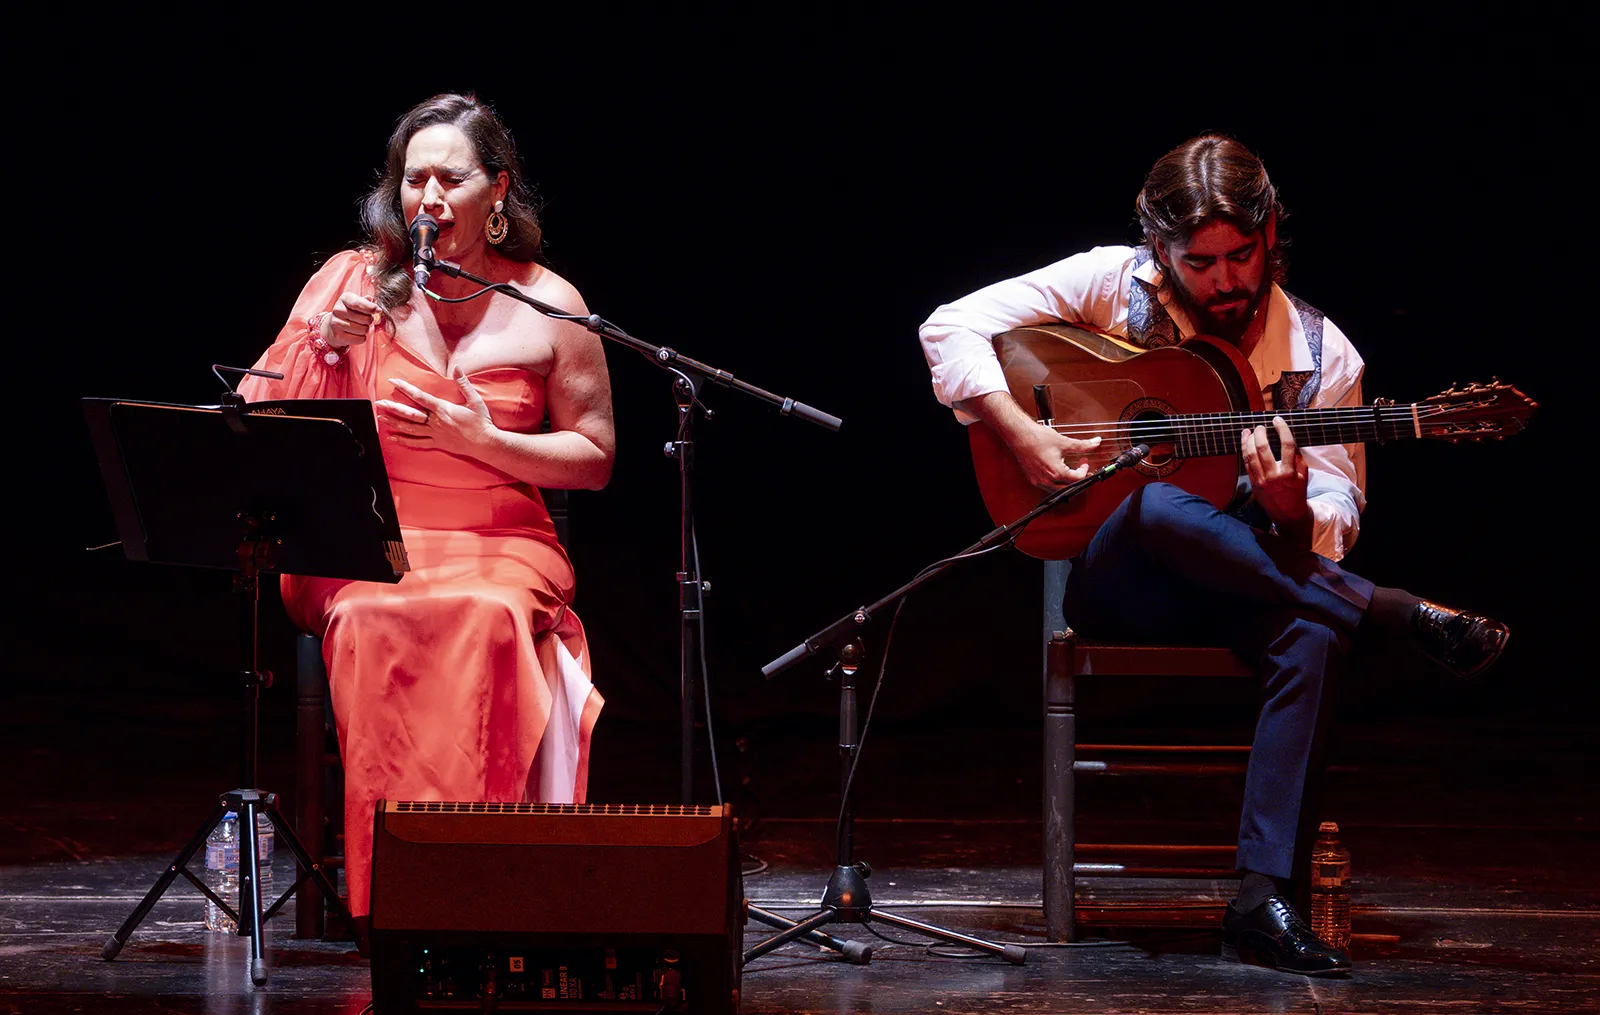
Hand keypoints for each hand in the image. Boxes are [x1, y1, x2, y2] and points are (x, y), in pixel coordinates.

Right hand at [325, 292, 381, 348]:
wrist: (334, 325)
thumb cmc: (350, 312)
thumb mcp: (357, 302)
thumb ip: (367, 303)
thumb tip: (377, 308)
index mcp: (344, 299)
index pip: (358, 303)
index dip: (370, 307)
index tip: (378, 310)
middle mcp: (338, 310)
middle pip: (365, 319)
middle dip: (369, 320)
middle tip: (365, 320)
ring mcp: (336, 323)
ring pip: (364, 330)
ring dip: (365, 329)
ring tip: (359, 326)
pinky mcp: (338, 336)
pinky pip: (360, 339)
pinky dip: (362, 338)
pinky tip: (355, 334)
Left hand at [376, 367, 496, 456]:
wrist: (485, 443)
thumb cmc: (481, 421)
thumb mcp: (474, 400)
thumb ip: (463, 383)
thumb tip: (457, 367)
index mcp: (443, 409)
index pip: (420, 396)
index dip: (405, 388)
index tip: (394, 381)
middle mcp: (436, 422)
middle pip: (410, 414)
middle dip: (393, 407)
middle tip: (379, 403)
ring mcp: (435, 434)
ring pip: (410, 429)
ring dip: (395, 423)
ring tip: (382, 418)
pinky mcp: (437, 444)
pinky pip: (418, 443)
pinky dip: (405, 441)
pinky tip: (394, 439)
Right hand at [1015, 424, 1101, 490]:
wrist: (1020, 435)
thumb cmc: (1037, 438)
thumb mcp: (1064, 441)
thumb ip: (1082, 445)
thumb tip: (1095, 443)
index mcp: (1056, 472)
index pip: (1077, 479)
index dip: (1085, 470)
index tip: (1084, 462)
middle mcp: (1047, 480)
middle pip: (1069, 488)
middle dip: (1078, 479)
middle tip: (1081, 469)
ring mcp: (1039, 481)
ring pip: (1058, 490)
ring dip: (1066, 482)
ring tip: (1069, 470)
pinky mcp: (1033, 479)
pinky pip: (1048, 487)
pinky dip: (1056, 482)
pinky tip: (1057, 471)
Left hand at [1242, 415, 1310, 536]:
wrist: (1287, 514)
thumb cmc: (1297, 491)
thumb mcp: (1304, 475)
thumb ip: (1297, 458)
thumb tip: (1287, 438)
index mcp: (1290, 472)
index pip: (1286, 444)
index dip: (1282, 429)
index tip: (1278, 420)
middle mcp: (1273, 475)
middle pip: (1263, 447)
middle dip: (1260, 432)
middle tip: (1261, 425)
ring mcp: (1260, 479)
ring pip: (1250, 454)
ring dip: (1248, 439)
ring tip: (1250, 430)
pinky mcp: (1252, 482)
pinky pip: (1246, 462)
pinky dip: (1244, 449)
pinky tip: (1245, 440)